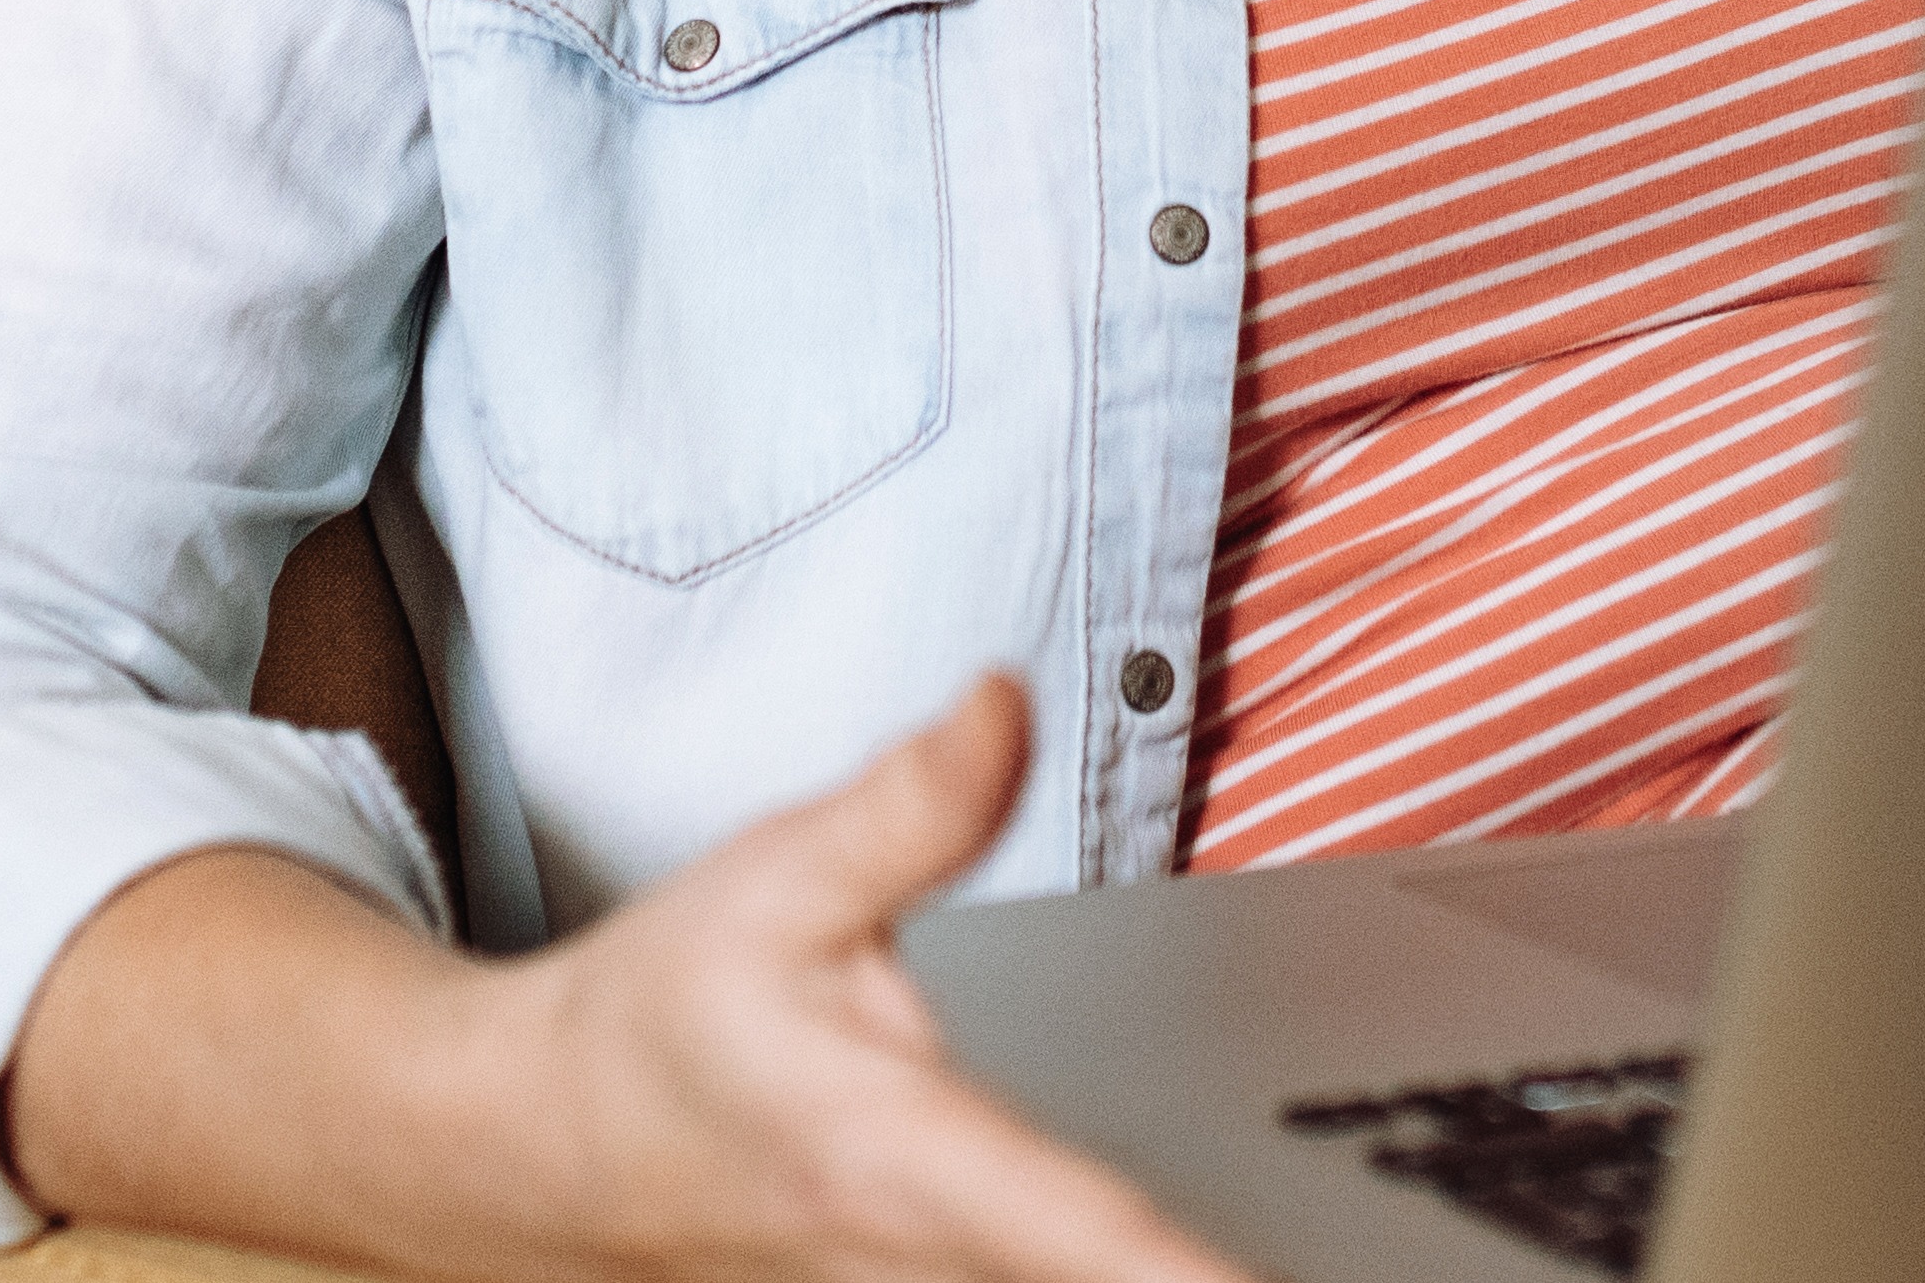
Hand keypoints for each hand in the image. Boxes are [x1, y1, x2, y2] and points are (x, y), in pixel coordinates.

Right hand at [10, 674, 1250, 1282]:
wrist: (536, 1149)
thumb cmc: (662, 1023)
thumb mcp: (775, 883)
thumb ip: (910, 805)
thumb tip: (1007, 700)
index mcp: (901, 1158)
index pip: (1086, 1238)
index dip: (1189, 1275)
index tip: (1285, 1279)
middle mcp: (922, 1267)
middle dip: (1220, 1279)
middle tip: (1387, 1257)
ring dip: (1174, 1280)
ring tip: (1339, 1256)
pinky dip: (1126, 1278)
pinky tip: (1224, 1258)